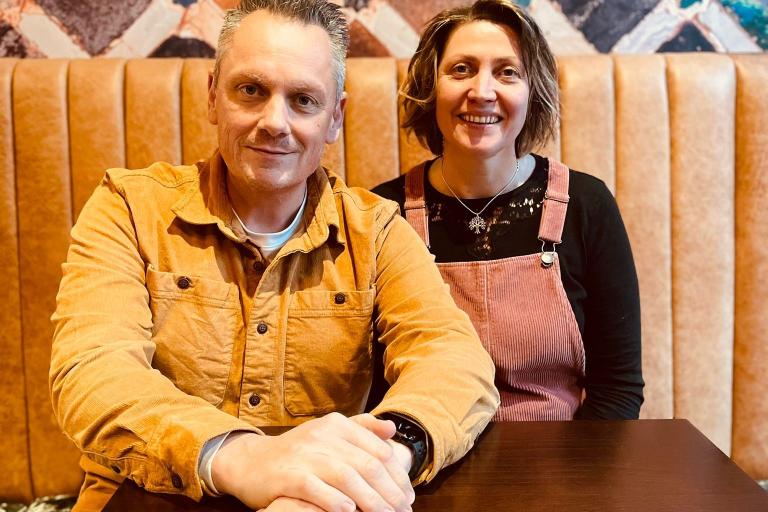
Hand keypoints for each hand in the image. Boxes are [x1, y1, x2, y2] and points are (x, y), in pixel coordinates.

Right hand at [211, 412, 414, 511]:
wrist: (252, 462)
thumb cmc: (298, 453)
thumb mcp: (329, 433)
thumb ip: (361, 428)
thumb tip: (392, 431)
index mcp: (337, 425)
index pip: (378, 450)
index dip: (397, 475)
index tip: (408, 496)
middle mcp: (322, 435)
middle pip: (367, 465)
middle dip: (390, 492)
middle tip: (403, 511)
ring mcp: (304, 454)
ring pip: (347, 477)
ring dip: (371, 501)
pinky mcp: (287, 475)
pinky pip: (316, 489)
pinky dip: (335, 501)